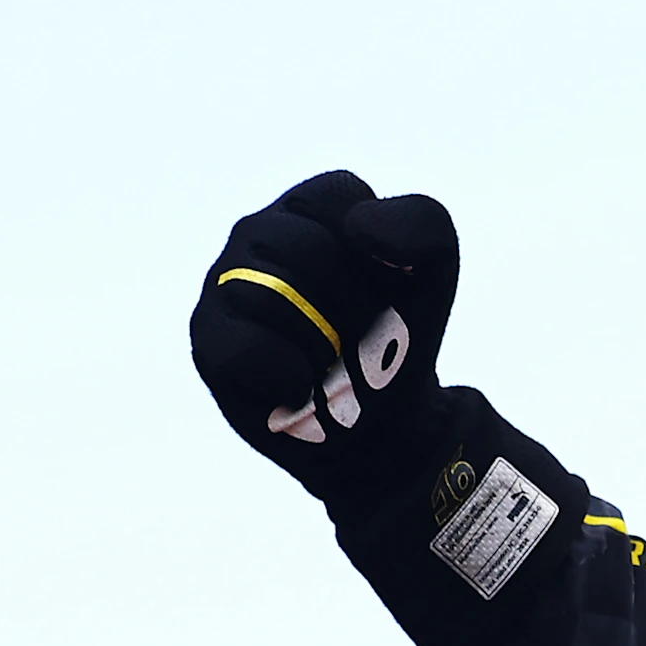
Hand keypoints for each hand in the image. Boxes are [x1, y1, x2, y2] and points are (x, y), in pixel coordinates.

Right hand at [190, 170, 585, 645]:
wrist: (395, 450)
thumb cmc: (413, 355)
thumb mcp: (434, 270)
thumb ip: (415, 225)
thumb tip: (375, 232)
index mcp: (304, 219)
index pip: (332, 195)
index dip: (373, 235)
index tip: (406, 282)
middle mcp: (250, 255)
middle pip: (290, 241)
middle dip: (348, 291)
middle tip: (378, 339)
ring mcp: (221, 307)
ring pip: (259, 292)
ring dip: (318, 333)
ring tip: (345, 372)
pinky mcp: (210, 363)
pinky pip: (231, 352)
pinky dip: (278, 372)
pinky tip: (309, 394)